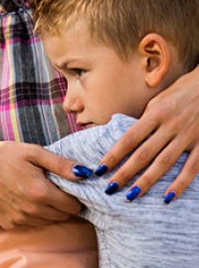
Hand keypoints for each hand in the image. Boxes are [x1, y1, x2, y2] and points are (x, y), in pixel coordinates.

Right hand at [0, 139, 82, 229]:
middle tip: (58, 187)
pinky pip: (31, 223)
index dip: (77, 196)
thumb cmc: (4, 154)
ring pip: (48, 221)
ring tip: (41, 191)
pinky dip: (35, 214)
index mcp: (40, 192)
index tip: (73, 187)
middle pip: (63, 216)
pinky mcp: (8, 223)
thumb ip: (60, 164)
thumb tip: (85, 173)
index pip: (73, 205)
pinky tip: (26, 198)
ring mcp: (19, 219)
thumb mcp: (33, 152)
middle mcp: (31, 210)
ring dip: (51, 210)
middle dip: (65, 203)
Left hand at [98, 66, 198, 201]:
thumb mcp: (158, 101)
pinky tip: (168, 197)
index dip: (113, 155)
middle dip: (125, 172)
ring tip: (131, 196)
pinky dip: (180, 184)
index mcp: (155, 114)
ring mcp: (187, 137)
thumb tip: (130, 139)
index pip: (129, 139)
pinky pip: (191, 168)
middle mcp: (169, 126)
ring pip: (164, 163)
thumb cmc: (180, 93)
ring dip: (146, 181)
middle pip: (143, 154)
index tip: (100, 168)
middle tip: (110, 188)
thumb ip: (145, 120)